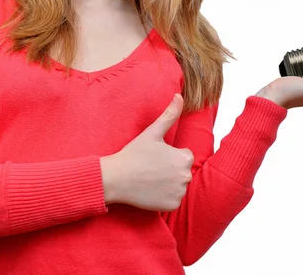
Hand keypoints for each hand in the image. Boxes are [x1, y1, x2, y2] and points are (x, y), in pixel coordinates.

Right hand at [106, 94, 193, 211]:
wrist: (116, 179)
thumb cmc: (134, 154)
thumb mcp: (152, 132)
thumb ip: (169, 114)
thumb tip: (180, 96)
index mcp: (183, 158)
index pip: (184, 156)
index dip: (169, 155)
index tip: (155, 156)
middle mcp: (185, 176)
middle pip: (182, 171)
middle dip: (170, 169)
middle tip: (151, 167)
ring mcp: (179, 193)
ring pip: (178, 186)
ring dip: (168, 183)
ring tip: (150, 178)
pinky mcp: (171, 206)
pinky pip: (172, 200)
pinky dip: (164, 197)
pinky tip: (150, 191)